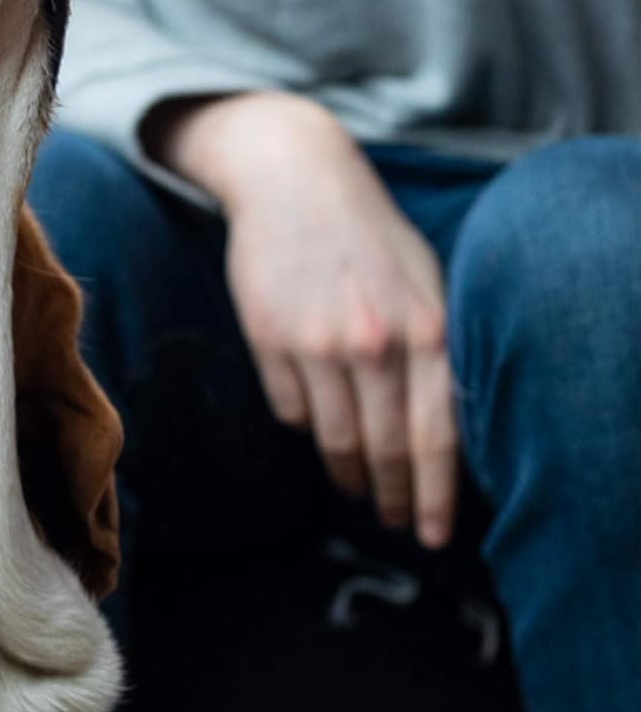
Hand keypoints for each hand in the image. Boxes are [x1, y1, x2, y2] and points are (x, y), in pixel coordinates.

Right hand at [152, 92, 458, 547]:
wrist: (293, 178)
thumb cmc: (366, 233)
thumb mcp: (424, 281)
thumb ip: (438, 349)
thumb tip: (443, 430)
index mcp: (426, 328)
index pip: (437, 437)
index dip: (436, 495)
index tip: (434, 533)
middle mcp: (374, 342)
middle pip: (385, 450)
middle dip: (392, 498)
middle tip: (396, 524)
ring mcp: (317, 342)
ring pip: (334, 439)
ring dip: (346, 474)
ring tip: (354, 487)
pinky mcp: (268, 339)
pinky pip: (289, 409)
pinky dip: (304, 423)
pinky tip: (314, 422)